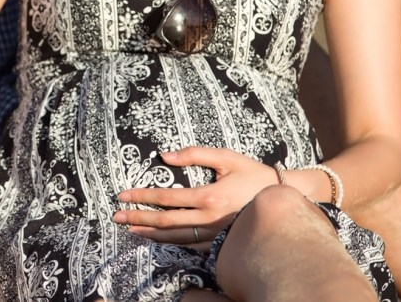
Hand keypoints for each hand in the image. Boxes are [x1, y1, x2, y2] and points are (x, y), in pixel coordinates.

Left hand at [112, 147, 280, 248]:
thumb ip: (194, 154)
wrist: (283, 198)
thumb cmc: (253, 173)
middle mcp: (209, 219)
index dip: (142, 197)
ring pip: (175, 238)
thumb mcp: (226, 157)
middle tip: (116, 217)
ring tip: (130, 230)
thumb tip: (165, 156)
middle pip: (164, 222)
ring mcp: (215, 234)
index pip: (165, 198)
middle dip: (137, 219)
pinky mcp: (220, 243)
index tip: (122, 196)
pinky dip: (170, 243)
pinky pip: (189, 245)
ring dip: (149, 234)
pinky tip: (157, 239)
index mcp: (208, 196)